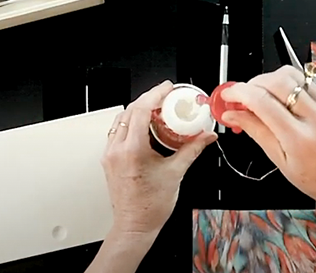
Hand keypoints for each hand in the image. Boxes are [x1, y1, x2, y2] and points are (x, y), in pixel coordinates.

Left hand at [102, 81, 217, 236]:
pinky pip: (117, 132)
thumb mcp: (176, 173)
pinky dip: (131, 124)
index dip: (154, 95)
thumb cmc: (151, 206)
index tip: (166, 89)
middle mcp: (117, 150)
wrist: (135, 225)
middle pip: (130, 111)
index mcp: (132, 150)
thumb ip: (192, 149)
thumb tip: (206, 137)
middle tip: (165, 98)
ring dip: (138, 111)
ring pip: (121, 120)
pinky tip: (144, 128)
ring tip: (156, 111)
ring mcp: (110, 154)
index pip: (140, 110)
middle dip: (148, 100)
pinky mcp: (109, 159)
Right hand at [221, 66, 315, 207]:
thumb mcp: (279, 161)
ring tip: (260, 96)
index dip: (239, 93)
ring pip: (291, 75)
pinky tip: (279, 98)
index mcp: (299, 139)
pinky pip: (304, 81)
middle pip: (277, 81)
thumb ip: (255, 131)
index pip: (262, 102)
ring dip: (269, 79)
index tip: (228, 95)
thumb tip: (232, 115)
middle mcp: (315, 118)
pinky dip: (286, 83)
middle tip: (242, 96)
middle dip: (252, 83)